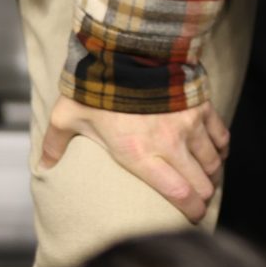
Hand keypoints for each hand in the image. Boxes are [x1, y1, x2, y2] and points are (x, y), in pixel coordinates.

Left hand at [41, 96, 232, 222]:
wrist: (129, 48)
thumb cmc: (97, 87)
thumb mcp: (68, 117)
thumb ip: (56, 144)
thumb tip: (44, 166)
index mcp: (138, 154)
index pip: (177, 192)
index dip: (191, 209)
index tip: (194, 218)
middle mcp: (169, 144)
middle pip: (201, 181)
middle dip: (204, 196)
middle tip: (201, 203)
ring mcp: (190, 125)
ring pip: (213, 160)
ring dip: (212, 173)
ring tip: (207, 180)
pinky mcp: (202, 107)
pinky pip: (221, 135)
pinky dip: (221, 148)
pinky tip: (218, 154)